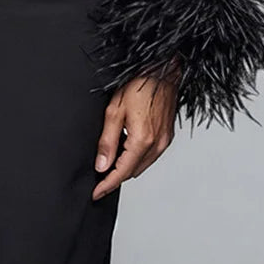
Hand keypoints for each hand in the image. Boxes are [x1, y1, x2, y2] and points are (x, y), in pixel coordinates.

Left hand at [92, 66, 179, 200]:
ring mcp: (164, 141)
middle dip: (115, 176)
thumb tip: (101, 166)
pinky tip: (126, 146)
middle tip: (98, 176)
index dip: (107, 185)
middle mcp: (156, 145)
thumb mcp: (114, 110)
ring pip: (141, 165)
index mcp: (142, 140)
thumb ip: (107, 141)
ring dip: (126, 166)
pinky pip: (150, 155)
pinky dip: (136, 156)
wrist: (162, 70)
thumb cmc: (138, 84)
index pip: (121, 172)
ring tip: (110, 160)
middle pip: (132, 171)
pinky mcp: (167, 136)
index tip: (96, 194)